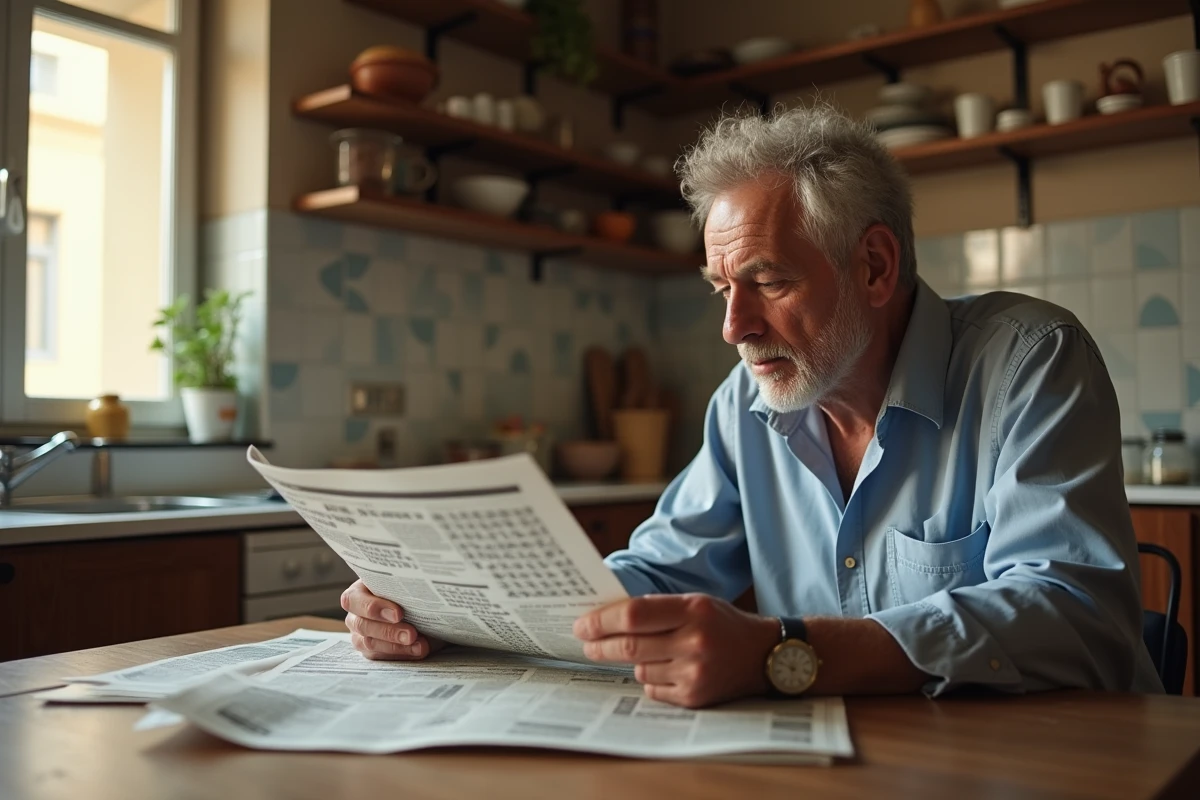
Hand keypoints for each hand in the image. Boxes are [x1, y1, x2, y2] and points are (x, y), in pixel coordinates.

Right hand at [341, 579, 444, 660]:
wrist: (419, 605)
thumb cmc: (407, 591)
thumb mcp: (405, 585)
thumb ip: (403, 589)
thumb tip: (419, 596)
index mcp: (358, 591)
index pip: (353, 600)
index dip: (373, 607)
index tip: (398, 614)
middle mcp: (355, 614)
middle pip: (362, 625)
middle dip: (389, 631)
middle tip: (412, 634)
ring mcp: (360, 634)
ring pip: (370, 643)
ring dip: (397, 646)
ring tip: (420, 645)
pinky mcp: (370, 650)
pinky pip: (379, 656)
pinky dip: (401, 654)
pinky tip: (417, 650)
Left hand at [573, 594, 780, 707]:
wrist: (764, 656)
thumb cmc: (722, 624)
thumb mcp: (695, 603)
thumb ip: (656, 608)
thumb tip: (605, 618)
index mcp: (694, 609)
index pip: (634, 614)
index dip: (602, 620)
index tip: (582, 625)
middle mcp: (695, 641)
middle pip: (629, 646)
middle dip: (600, 645)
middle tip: (586, 643)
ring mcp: (696, 673)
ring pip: (639, 669)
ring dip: (633, 662)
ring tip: (650, 653)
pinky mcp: (695, 697)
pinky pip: (653, 689)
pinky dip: (651, 680)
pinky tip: (668, 669)